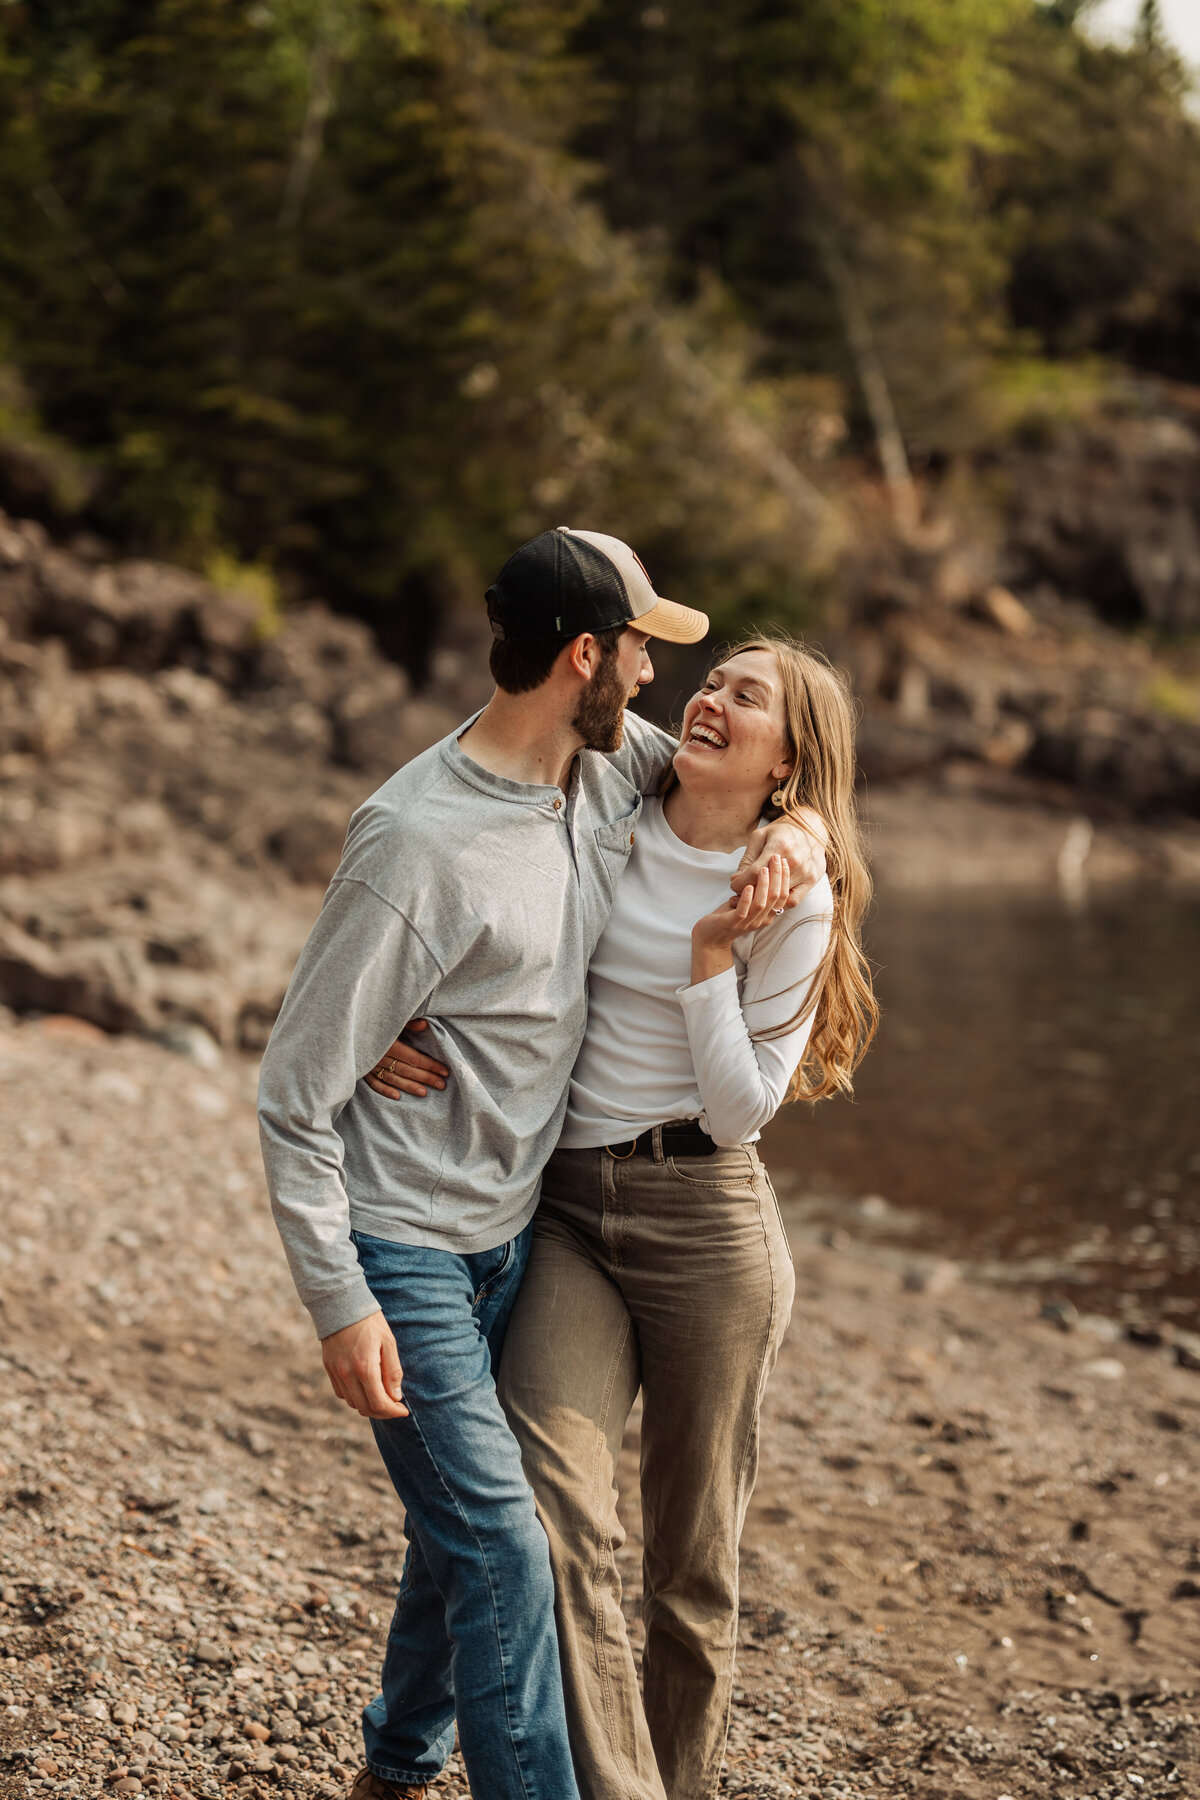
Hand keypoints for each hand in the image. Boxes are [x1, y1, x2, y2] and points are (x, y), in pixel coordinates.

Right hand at [321, 1310, 408, 1418]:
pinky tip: (364, 1389)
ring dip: (367, 1406)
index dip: (393, 1411)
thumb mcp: (388, 1342)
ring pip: (351, 1403)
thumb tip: (396, 1396)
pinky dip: (353, 1397)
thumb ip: (392, 1371)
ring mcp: (335, 1372)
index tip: (403, 1411)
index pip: (379, 1403)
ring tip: (381, 1398)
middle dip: (382, 1412)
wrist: (340, 1304)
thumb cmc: (369, 1321)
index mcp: (365, 1368)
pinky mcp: (328, 1368)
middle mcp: (347, 1374)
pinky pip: (341, 1393)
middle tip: (394, 1408)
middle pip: (364, 1408)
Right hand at [365, 1019, 448, 1099]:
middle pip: (407, 1070)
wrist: (340, 1025)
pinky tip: (397, 1096)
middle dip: (426, 1078)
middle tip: (441, 1085)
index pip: (415, 1058)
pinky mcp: (360, 1069)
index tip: (445, 1071)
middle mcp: (380, 1057)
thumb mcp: (388, 1017)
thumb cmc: (369, 1018)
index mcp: (389, 1044)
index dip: (431, 1065)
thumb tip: (425, 1024)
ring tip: (424, 1093)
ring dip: (409, 1086)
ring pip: (392, 1079)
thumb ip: (407, 1022)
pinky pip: (373, 1083)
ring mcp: (370, 1065)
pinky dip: (384, 1090)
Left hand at [692, 855, 789, 984]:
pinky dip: (746, 898)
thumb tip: (764, 868)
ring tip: (763, 869)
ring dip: (763, 885)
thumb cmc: (728, 916)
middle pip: (776, 897)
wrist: (710, 938)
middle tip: (776, 858)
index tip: (783, 860)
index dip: (785, 878)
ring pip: (761, 903)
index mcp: (768, 914)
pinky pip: (743, 911)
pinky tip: (748, 886)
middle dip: (778, 876)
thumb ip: (757, 890)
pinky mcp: (733, 923)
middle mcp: (761, 919)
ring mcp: (747, 922)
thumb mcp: (746, 901)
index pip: (783, 895)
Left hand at [732, 807, 826, 906]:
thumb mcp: (760, 837)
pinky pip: (793, 900)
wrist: (811, 829)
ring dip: (763, 899)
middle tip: (740, 892)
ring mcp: (805, 871)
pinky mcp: (812, 879)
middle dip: (749, 892)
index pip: (754, 872)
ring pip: (778, 896)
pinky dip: (780, 903)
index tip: (733, 884)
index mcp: (779, 846)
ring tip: (753, 896)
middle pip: (766, 885)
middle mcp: (794, 860)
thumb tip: (736, 879)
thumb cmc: (782, 832)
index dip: (740, 882)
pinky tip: (772, 898)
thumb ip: (748, 858)